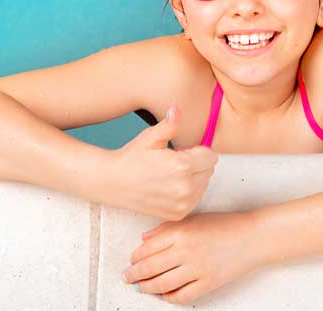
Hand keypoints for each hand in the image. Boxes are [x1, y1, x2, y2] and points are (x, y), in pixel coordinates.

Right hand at [90, 105, 217, 220]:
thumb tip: (177, 109)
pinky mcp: (178, 214)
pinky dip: (187, 194)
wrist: (112, 182)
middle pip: (208, 171)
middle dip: (197, 165)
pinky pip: (194, 200)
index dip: (198, 151)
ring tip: (170, 176)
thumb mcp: (150, 137)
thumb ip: (170, 124)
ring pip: (203, 186)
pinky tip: (169, 188)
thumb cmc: (131, 157)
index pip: (211, 156)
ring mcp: (182, 204)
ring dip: (193, 180)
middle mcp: (185, 188)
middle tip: (173, 164)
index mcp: (182, 166)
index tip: (182, 152)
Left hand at [122, 211, 261, 304]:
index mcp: (181, 231)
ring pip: (162, 284)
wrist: (252, 237)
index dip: (135, 257)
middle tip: (128, 276)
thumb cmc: (226, 225)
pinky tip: (164, 295)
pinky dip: (169, 298)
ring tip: (142, 287)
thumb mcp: (194, 219)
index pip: (147, 248)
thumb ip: (167, 228)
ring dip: (147, 287)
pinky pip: (182, 295)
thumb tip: (145, 239)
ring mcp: (197, 269)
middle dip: (134, 274)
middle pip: (150, 267)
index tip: (131, 260)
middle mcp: (186, 250)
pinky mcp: (208, 283)